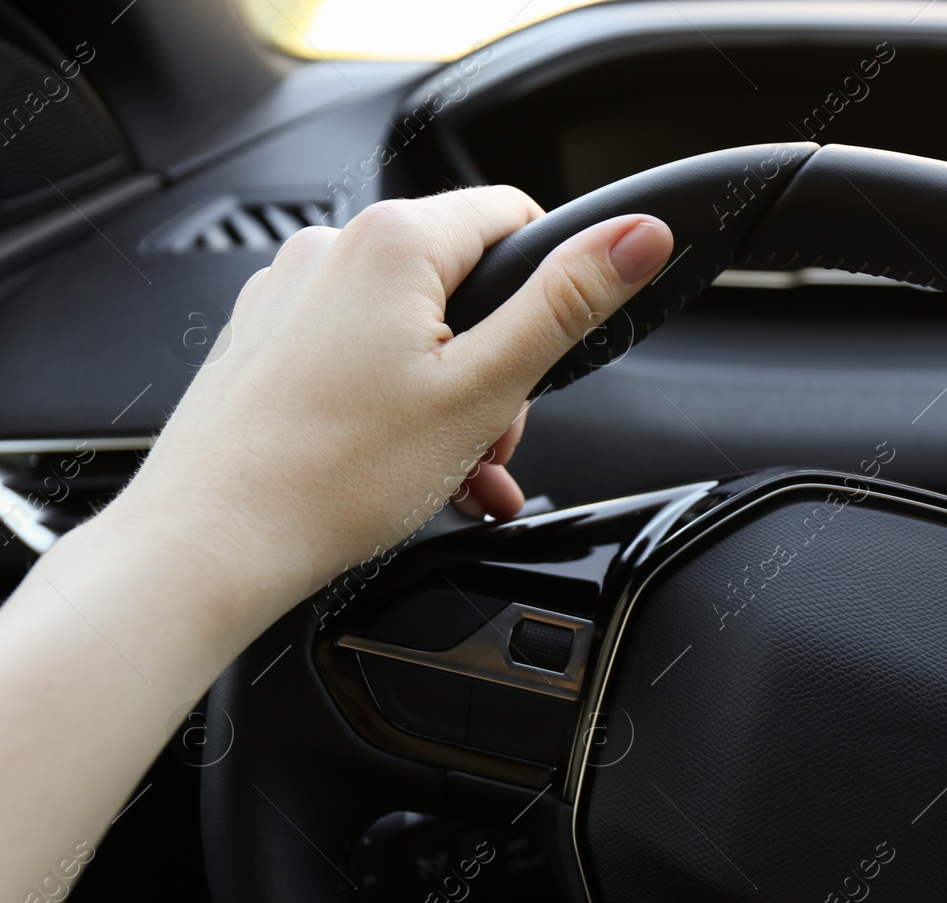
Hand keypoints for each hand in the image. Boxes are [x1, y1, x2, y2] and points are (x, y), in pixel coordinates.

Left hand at [118, 187, 671, 606]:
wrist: (212, 544)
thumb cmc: (333, 476)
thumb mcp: (485, 389)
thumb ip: (568, 303)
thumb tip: (639, 234)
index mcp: (393, 242)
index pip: (515, 217)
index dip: (550, 289)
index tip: (545, 361)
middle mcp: (331, 251)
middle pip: (464, 287)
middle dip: (497, 368)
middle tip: (489, 441)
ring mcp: (289, 297)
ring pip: (413, 332)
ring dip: (453, 401)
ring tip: (451, 473)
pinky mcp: (266, 343)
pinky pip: (359, 359)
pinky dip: (397, 408)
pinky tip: (408, 472)